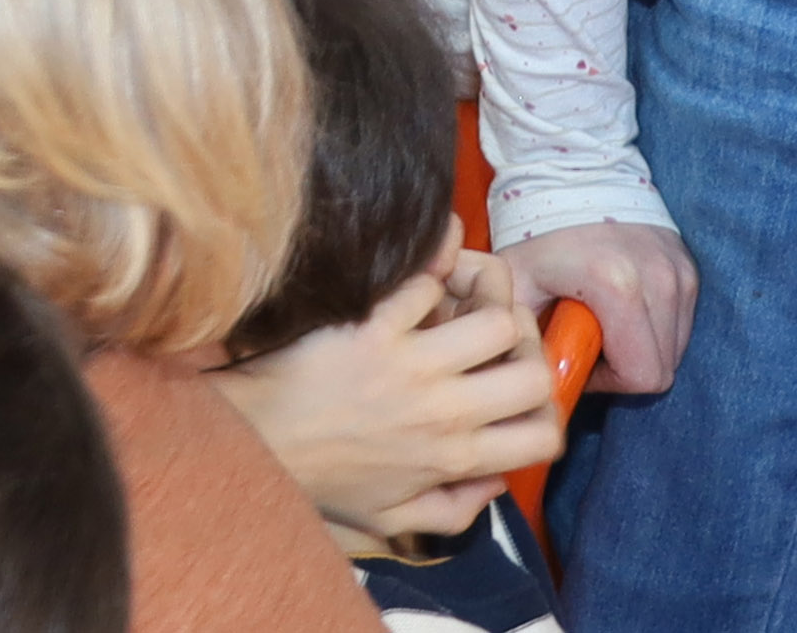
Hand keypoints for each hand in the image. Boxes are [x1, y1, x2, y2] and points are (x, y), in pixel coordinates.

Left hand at [211, 259, 558, 534]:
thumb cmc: (319, 477)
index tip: (520, 399)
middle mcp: (444, 409)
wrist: (251, 439)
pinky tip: (421, 284)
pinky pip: (424, 287)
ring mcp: (409, 364)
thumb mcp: (394, 520)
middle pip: (534, 372)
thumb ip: (456, 510)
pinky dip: (430, 277)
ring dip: (486, 308)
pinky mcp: (371, 327)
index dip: (545, 414)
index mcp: (455, 457)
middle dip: (528, 354)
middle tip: (498, 342)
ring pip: (495, 322)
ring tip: (463, 306)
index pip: (543, 436)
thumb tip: (496, 481)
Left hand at [503, 216, 695, 393]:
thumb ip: (522, 332)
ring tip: (603, 322)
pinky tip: (621, 307)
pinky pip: (682, 321)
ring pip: (677, 347)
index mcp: (617, 287)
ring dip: (642, 347)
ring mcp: (680, 274)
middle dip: (626, 367)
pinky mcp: (688, 267)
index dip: (610, 381)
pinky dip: (655, 326)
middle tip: (589, 342)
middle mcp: (660, 282)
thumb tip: (529, 378)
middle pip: (664, 366)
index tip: (580, 356)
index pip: (642, 375)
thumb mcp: (516, 280)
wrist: (570, 172)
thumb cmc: (535, 229)